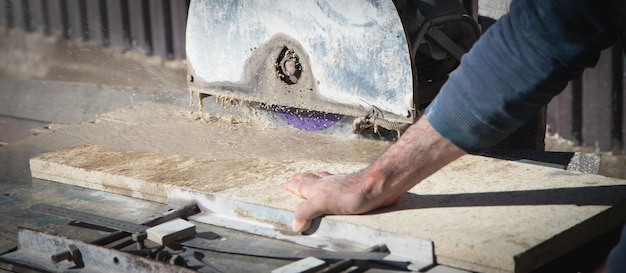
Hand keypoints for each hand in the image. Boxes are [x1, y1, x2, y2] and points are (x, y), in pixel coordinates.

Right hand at [284, 171, 398, 231]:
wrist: (377, 187)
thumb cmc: (352, 193)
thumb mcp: (323, 203)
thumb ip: (307, 212)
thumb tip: (294, 224)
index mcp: (317, 187)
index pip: (301, 186)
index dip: (293, 186)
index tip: (286, 184)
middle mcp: (327, 183)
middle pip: (311, 178)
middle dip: (301, 179)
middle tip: (295, 178)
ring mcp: (341, 184)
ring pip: (324, 178)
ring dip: (316, 178)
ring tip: (313, 178)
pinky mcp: (353, 189)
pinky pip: (339, 184)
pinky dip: (333, 183)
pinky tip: (338, 187)